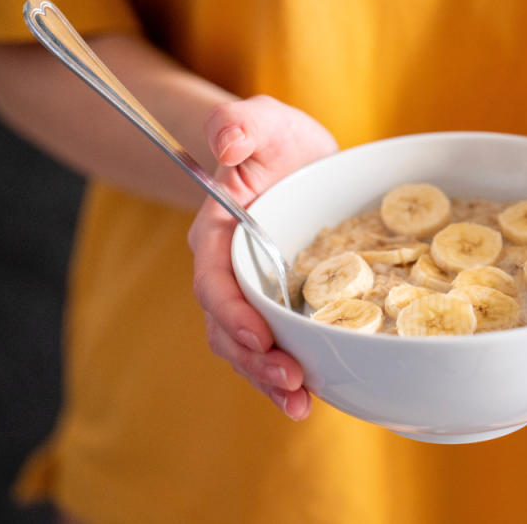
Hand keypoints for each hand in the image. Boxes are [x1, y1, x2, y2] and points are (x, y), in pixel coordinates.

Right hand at [188, 95, 337, 419]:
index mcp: (219, 233)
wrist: (294, 161)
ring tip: (300, 404)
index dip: (233, 313)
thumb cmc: (275, 141)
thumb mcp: (263, 121)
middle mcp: (229, 271)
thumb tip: (226, 144)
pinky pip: (275, 346)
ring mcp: (252, 293)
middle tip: (291, 383)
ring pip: (248, 347)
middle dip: (256, 359)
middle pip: (228, 326)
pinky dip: (287, 373)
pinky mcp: (278, 306)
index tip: (261, 336)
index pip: (215, 281)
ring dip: (270, 378)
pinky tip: (311, 397)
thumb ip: (240, 124)